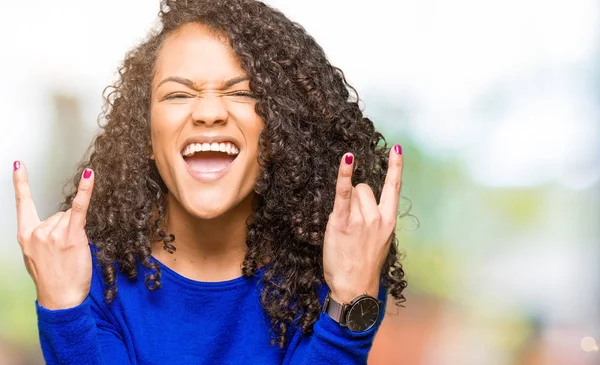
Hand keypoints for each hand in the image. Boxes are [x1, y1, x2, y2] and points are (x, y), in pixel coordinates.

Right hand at [13, 161, 94, 309]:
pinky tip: (89, 175)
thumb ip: (43, 236)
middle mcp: (37, 231)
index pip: (23, 204)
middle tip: (65, 252)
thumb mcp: (37, 256)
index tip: (18, 165)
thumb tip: (58, 224)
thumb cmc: (53, 278)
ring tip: (71, 253)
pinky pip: (80, 207)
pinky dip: (86, 190)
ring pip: (71, 217)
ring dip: (76, 231)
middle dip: (66, 228)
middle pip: (59, 213)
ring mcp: (53, 233)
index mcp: (25, 235)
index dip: (21, 183)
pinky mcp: (72, 235)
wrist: (60, 298)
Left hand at [323, 146, 402, 302]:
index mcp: (389, 221)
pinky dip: (344, 174)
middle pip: (365, 188)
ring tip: (345, 227)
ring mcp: (361, 219)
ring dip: (346, 203)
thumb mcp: (378, 241)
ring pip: (353, 192)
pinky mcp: (342, 222)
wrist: (354, 287)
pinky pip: (343, 192)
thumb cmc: (363, 265)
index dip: (396, 167)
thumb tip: (361, 202)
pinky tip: (347, 159)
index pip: (394, 187)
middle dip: (356, 197)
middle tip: (352, 221)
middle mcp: (377, 217)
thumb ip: (374, 220)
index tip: (397, 149)